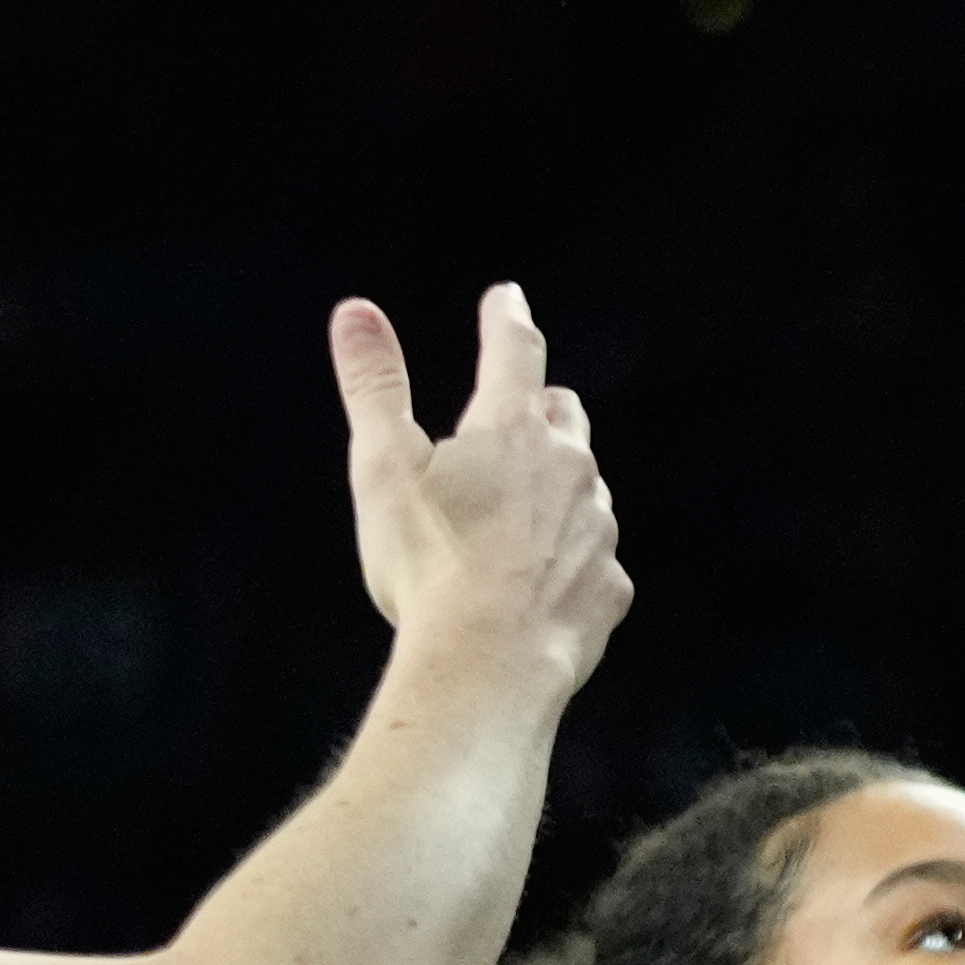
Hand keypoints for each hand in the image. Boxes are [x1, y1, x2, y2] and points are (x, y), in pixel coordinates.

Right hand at [334, 283, 626, 684]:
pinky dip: (571, 556)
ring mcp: (597, 528)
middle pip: (563, 414)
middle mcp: (569, 468)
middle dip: (541, 406)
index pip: (514, 350)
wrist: (488, 665)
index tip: (506, 300)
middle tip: (520, 410)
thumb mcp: (384, 467)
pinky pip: (593, 557)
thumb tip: (355, 312)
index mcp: (512, 429)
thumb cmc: (428, 564)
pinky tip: (542, 579)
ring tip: (521, 511)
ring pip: (585, 486)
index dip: (507, 319)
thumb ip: (373, 386)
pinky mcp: (609, 585)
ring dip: (558, 486)